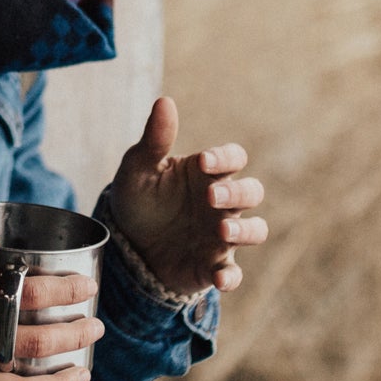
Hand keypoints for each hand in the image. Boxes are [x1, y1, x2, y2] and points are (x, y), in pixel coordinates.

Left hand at [108, 97, 267, 294]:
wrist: (126, 246)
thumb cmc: (140, 200)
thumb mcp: (138, 170)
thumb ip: (154, 140)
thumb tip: (165, 102)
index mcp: (207, 174)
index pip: (233, 158)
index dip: (225, 158)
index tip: (203, 161)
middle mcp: (222, 204)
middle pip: (252, 192)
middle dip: (237, 194)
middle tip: (211, 197)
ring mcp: (221, 236)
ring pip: (255, 230)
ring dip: (245, 231)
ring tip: (223, 233)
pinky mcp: (212, 266)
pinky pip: (232, 273)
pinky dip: (231, 277)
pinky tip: (220, 278)